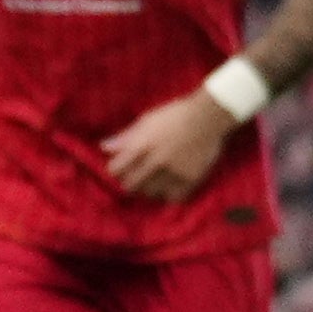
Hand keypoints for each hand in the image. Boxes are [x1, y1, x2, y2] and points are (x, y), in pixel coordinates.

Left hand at [99, 88, 239, 202]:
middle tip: (135, 178)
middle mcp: (156, 161)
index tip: (120, 168)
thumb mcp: (147, 120)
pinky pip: (173, 197)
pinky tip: (169, 186)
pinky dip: (168, 194)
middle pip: (131, 185)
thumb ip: (126, 136)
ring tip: (152, 181)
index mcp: (143, 144)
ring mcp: (174, 172)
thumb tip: (104, 147)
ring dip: (148, 189)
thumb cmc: (174, 114)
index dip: (115, 170)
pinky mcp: (190, 179)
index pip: (116, 169)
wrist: (208, 116)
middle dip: (129, 182)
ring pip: (150, 193)